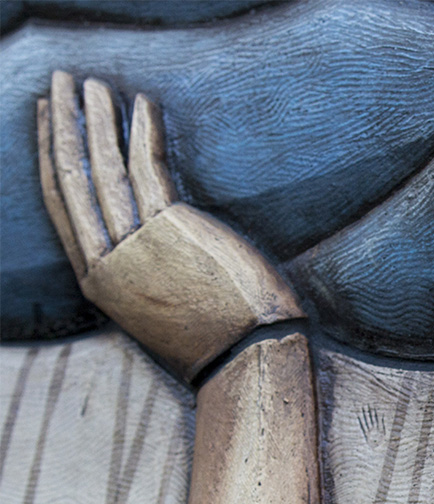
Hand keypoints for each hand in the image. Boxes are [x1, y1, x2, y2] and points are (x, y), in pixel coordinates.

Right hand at [37, 71, 303, 380]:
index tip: (52, 119)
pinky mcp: (171, 232)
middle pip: (72, 179)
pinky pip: (149, 170)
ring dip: (98, 118)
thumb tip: (151, 236)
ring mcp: (136, 248)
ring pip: (103, 169)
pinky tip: (143, 105)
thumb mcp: (162, 305)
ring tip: (94, 81)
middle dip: (64, 125)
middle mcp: (108, 264)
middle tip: (60, 81)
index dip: (52, 156)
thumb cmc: (218, 337)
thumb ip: (144, 269)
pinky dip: (144, 133)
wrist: (248, 360)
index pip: (63, 205)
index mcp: (100, 283)